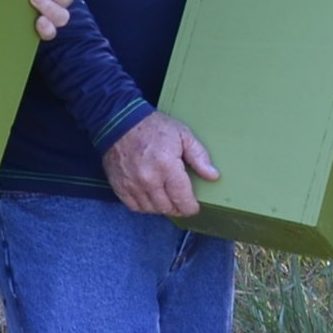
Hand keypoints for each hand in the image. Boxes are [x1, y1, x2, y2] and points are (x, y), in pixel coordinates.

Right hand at [103, 110, 218, 217]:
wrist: (120, 122)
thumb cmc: (154, 128)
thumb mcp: (183, 135)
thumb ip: (199, 157)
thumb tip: (213, 176)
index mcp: (167, 167)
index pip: (182, 199)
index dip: (191, 207)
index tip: (194, 206)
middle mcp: (148, 180)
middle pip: (167, 208)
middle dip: (178, 207)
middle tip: (181, 201)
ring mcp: (132, 185)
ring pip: (151, 209)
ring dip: (162, 207)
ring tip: (167, 198)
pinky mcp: (120, 186)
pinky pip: (134, 206)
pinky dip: (144, 206)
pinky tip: (151, 198)